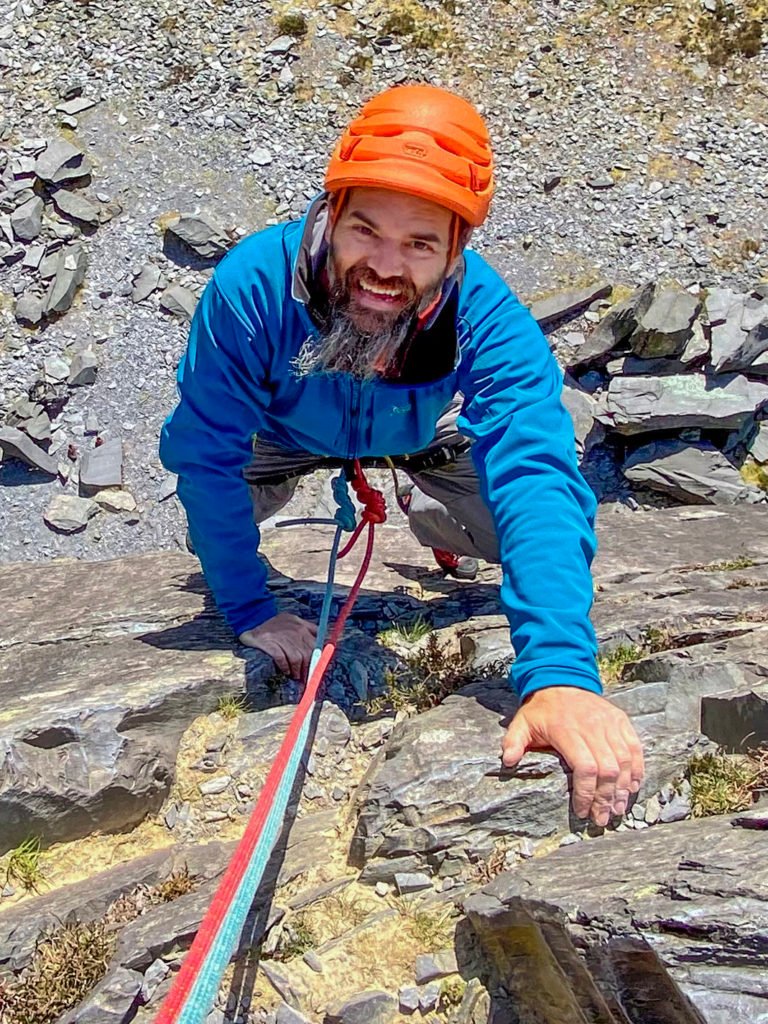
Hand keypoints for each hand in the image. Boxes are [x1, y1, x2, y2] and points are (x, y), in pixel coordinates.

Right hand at [239, 612, 317, 681]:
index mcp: (301, 625)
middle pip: (307, 653)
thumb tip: (324, 643)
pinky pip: (281, 659)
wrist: (251, 619)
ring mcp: (282, 636)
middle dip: (308, 668)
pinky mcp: (269, 643)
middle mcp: (294, 630)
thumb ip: (308, 629)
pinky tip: (285, 671)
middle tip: (306, 677)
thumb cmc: (275, 625)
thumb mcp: (293, 621)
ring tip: (295, 676)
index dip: (319, 658)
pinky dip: (285, 667)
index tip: (318, 668)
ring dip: (297, 670)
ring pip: (296, 658)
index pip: (316, 643)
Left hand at [501, 686, 644, 826]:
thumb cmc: (541, 709)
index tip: (581, 811)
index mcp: (567, 730)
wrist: (562, 680)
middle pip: (607, 769)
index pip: (584, 768)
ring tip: (617, 809)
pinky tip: (633, 788)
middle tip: (601, 819)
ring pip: (624, 761)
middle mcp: (592, 727)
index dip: (585, 793)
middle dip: (606, 798)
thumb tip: (507, 762)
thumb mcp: (522, 722)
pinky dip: (637, 769)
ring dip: (623, 789)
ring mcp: (609, 723)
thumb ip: (513, 741)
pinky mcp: (621, 720)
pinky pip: (635, 748)